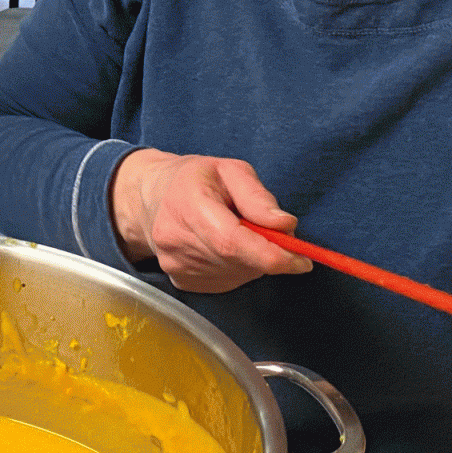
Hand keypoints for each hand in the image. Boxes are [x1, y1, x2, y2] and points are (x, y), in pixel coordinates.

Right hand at [108, 149, 310, 291]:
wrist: (150, 198)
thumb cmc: (193, 180)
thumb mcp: (229, 170)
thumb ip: (258, 197)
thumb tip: (285, 226)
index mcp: (188, 205)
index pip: (232, 242)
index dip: (272, 256)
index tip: (302, 261)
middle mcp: (176, 241)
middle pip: (239, 261)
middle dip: (269, 254)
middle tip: (274, 234)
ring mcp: (176, 266)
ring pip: (237, 274)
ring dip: (253, 260)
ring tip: (240, 233)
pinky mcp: (181, 282)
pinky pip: (227, 282)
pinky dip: (238, 269)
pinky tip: (225, 248)